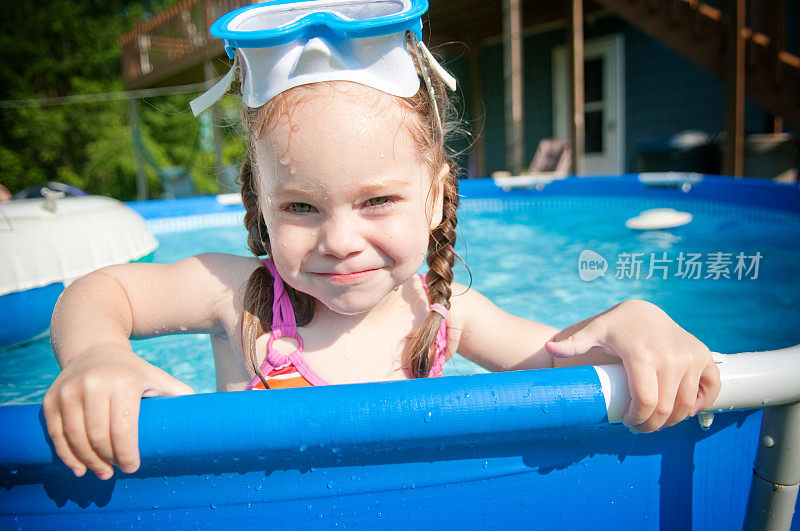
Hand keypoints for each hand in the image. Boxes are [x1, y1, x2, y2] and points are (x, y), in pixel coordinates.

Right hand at [43, 345, 193, 478]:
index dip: (127, 453)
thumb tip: (208, 414)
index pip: (123, 428)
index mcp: (124, 382)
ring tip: (100, 473)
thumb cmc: (132, 371)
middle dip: (108, 459)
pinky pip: (56, 433)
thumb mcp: (156, 377)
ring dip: (87, 462)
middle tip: (114, 472)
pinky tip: (78, 467)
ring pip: (76, 438)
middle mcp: (94, 384)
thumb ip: (178, 393)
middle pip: (98, 436)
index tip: (132, 467)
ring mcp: (69, 391)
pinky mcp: (51, 399)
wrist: (94, 349)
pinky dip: (65, 454)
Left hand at [545, 299, 720, 432]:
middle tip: (640, 428)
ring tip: (656, 420)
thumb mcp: (595, 331)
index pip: (646, 402)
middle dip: (652, 425)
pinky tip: (683, 408)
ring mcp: (692, 356)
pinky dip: (700, 404)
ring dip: (673, 420)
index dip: (638, 420)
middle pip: (666, 408)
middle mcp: (672, 356)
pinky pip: (711, 389)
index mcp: (644, 355)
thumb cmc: (616, 326)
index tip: (628, 424)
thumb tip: (549, 349)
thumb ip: (574, 342)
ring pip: (687, 404)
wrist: (644, 312)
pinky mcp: (705, 356)